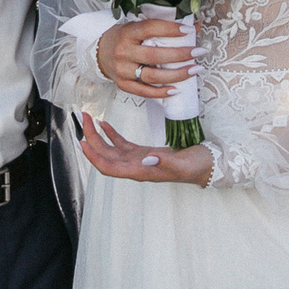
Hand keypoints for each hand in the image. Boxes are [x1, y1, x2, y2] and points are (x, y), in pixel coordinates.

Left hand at [78, 114, 212, 186]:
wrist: (206, 166)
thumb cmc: (196, 167)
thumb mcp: (182, 165)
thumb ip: (164, 163)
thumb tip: (146, 159)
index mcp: (140, 172)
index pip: (109, 167)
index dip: (94, 157)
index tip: (82, 142)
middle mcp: (134, 167)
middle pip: (105, 156)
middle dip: (91, 139)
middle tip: (83, 117)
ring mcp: (137, 160)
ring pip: (110, 149)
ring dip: (97, 136)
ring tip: (88, 118)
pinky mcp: (142, 153)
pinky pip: (121, 145)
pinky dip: (110, 135)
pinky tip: (104, 125)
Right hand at [98, 17, 195, 101]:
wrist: (99, 53)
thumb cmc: (123, 38)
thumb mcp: (138, 27)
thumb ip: (163, 27)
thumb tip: (194, 26)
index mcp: (127, 33)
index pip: (150, 28)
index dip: (170, 29)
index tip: (188, 31)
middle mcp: (123, 51)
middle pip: (154, 55)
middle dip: (180, 54)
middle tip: (199, 51)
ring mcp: (123, 70)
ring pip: (152, 76)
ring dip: (177, 74)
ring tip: (195, 69)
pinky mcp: (123, 85)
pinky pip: (144, 91)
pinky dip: (161, 92)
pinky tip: (177, 90)